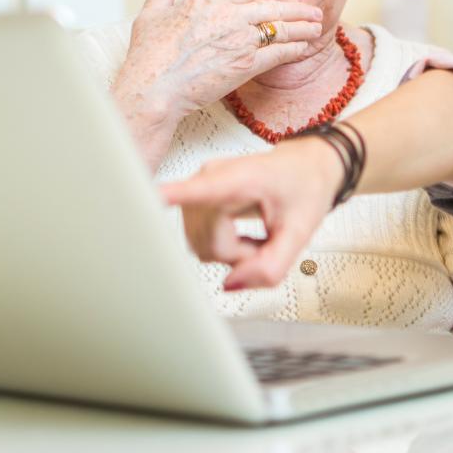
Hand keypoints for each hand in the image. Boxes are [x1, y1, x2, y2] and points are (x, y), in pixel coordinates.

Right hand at [113, 0, 323, 168]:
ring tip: (316, 26)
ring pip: (281, 27)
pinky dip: (294, 48)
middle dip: (296, 7)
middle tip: (311, 9)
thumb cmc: (149, 57)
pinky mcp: (247, 63)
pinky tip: (304, 47)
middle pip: (272, 5)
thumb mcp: (151, 15)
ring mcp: (239, 38)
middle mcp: (227, 13)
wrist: (154, 88)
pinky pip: (279, 52)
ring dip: (302, 26)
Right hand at [161, 137, 343, 289]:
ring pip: (200, 246)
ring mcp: (197, 188)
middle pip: (208, 243)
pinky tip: (243, 236)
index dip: (172, 196)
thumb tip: (229, 285)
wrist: (305, 168)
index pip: (200, 190)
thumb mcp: (300, 231)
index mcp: (240, 179)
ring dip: (231, 252)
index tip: (147, 196)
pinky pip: (199, 241)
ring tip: (256, 237)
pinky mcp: (194, 200)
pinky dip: (223, 247)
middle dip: (239, 255)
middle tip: (266, 243)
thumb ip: (271, 264)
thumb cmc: (304, 188)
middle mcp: (209, 179)